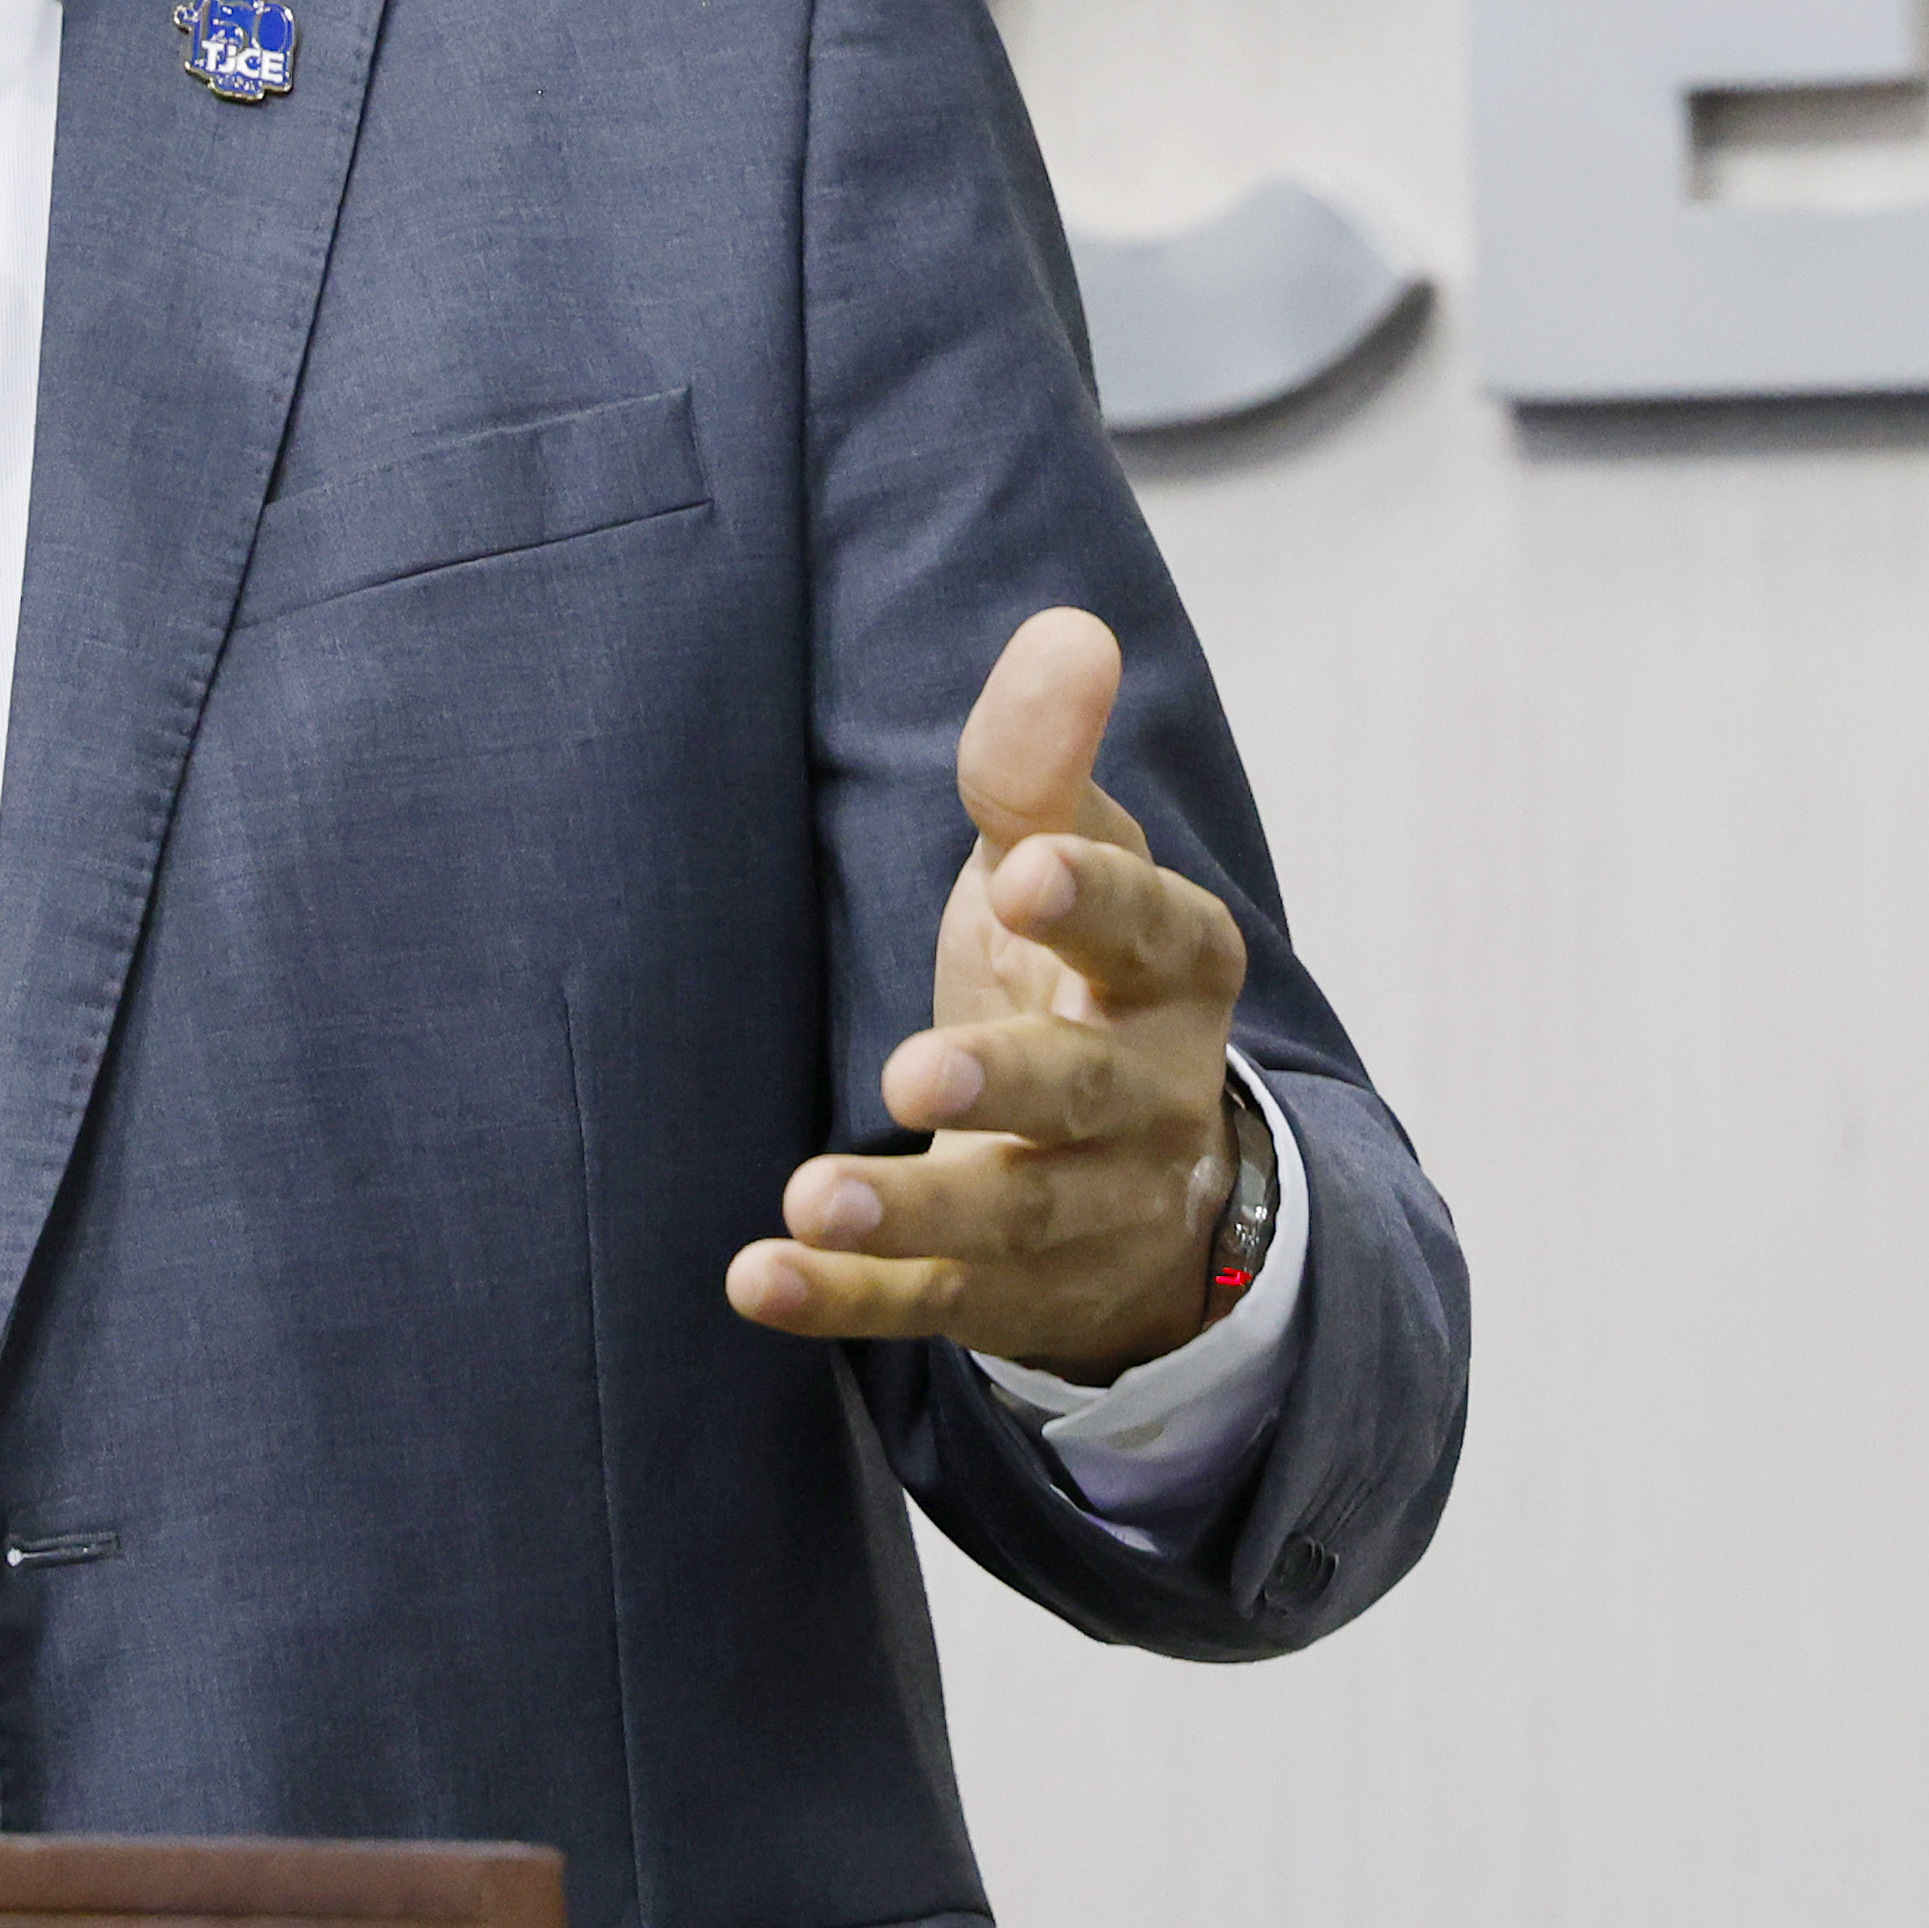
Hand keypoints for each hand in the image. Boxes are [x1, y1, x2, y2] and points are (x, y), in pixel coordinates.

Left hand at [720, 606, 1246, 1384]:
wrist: (1139, 1175)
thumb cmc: (1075, 970)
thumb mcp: (1066, 856)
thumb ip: (1043, 760)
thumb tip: (1069, 627)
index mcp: (1171, 972)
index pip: (1151, 933)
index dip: (1095, 905)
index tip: (1027, 872)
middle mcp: (1147, 1098)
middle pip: (1089, 1095)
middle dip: (1011, 1081)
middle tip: (917, 1069)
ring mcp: (1085, 1205)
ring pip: (1014, 1216)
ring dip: (916, 1207)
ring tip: (815, 1194)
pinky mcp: (1008, 1291)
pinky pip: (931, 1301)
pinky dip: (848, 1297)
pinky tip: (757, 1280)